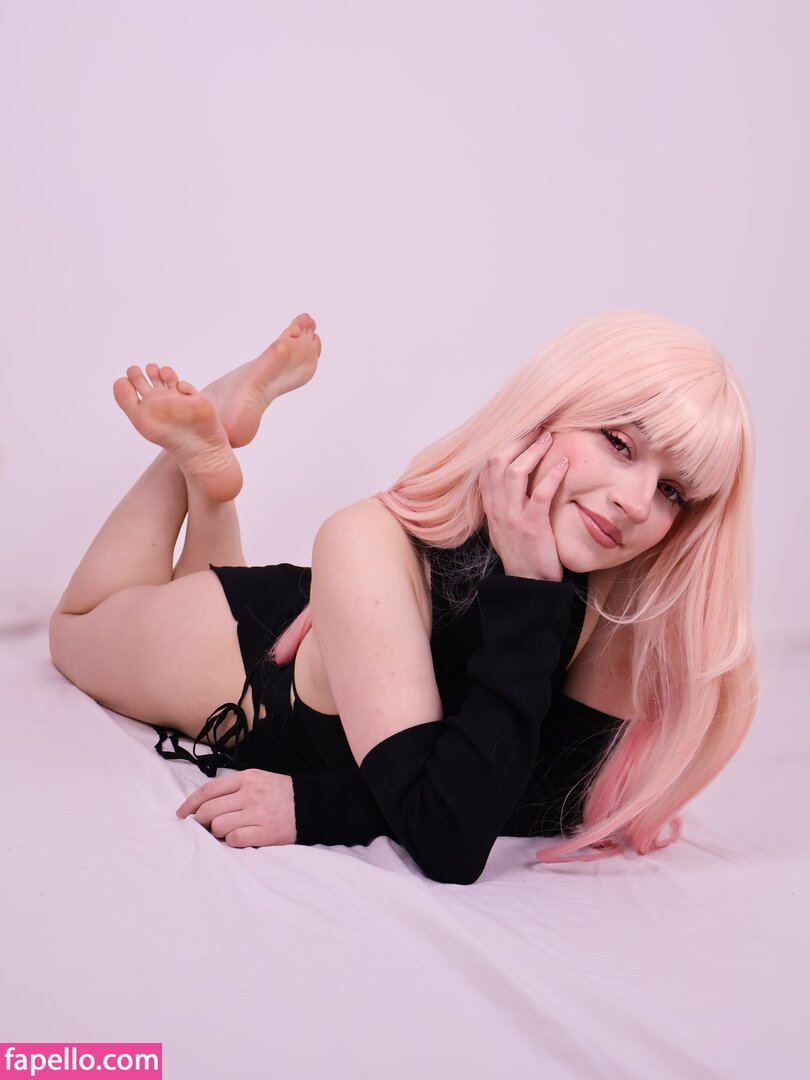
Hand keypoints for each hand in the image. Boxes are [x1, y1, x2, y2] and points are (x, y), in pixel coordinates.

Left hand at [176, 769, 296, 847]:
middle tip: (203, 827)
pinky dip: (232, 841)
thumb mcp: (257, 780)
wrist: (312, 805)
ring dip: (217, 832)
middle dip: (200, 821)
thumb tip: (202, 805)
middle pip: (208, 810)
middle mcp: (250, 794)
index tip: (181, 814)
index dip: (190, 803)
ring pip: (218, 826)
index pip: (208, 790)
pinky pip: (235, 840)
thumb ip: (233, 788)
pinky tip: (239, 837)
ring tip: (227, 831)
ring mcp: (258, 814)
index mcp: (246, 778)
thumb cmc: (280, 793)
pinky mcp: (266, 833)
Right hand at [479, 428, 568, 580]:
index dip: (504, 444)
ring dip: (533, 451)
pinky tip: (563, 463)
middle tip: (537, 427)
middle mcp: (497, 508)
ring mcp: (512, 517)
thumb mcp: (505, 523)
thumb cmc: (522, 552)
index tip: (522, 430)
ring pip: (515, 473)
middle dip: (518, 440)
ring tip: (548, 437)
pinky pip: (540, 495)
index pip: (488, 466)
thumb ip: (505, 500)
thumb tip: (515, 474)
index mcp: (490, 505)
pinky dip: (552, 476)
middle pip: (498, 462)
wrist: (528, 583)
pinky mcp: (531, 526)